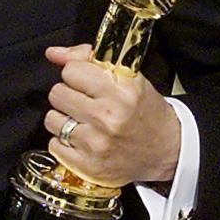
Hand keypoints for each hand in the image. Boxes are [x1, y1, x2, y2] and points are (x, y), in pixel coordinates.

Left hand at [43, 44, 180, 187]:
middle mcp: (108, 117)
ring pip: (52, 119)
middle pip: (57, 93)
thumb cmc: (145, 110)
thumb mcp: (127, 76)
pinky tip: (82, 139)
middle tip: (85, 101)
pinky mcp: (88, 166)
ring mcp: (96, 144)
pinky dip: (64, 142)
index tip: (86, 81)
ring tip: (83, 120)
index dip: (77, 73)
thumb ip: (87, 58)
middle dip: (68, 94)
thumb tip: (53, 53)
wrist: (167, 151)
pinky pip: (54, 145)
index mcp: (121, 90)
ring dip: (64, 118)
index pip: (71, 70)